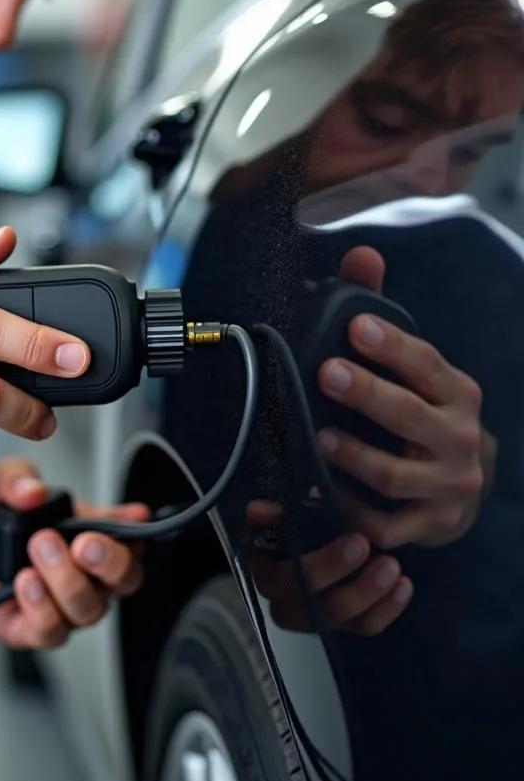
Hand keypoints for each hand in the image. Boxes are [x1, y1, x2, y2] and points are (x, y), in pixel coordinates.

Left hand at [0, 458, 148, 648]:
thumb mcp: (2, 482)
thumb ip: (18, 478)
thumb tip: (33, 491)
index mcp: (92, 535)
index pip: (133, 540)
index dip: (138, 532)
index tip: (133, 518)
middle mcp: (87, 575)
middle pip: (125, 580)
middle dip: (110, 561)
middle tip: (83, 542)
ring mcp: (64, 605)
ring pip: (89, 608)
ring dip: (67, 579)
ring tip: (39, 549)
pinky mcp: (34, 629)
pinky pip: (51, 630)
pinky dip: (41, 606)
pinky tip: (25, 582)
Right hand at [244, 500, 412, 634]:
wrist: (338, 537)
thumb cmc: (307, 522)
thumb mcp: (293, 513)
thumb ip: (276, 515)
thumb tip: (256, 511)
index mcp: (263, 570)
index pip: (279, 577)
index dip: (315, 564)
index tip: (354, 539)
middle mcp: (282, 599)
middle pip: (307, 600)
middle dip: (339, 575)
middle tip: (371, 549)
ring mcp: (314, 616)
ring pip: (337, 615)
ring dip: (367, 592)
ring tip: (394, 567)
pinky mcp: (343, 625)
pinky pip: (364, 626)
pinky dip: (387, 609)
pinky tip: (405, 587)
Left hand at [316, 246, 493, 547]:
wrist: (463, 482)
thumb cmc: (425, 413)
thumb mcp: (415, 370)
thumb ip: (383, 312)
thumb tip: (361, 254)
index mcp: (457, 393)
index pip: (426, 364)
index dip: (392, 345)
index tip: (354, 325)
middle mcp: (460, 438)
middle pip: (411, 418)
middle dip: (368, 395)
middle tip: (325, 372)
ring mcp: (449, 487)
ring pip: (397, 476)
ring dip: (355, 457)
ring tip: (317, 436)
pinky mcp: (431, 526)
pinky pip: (386, 524)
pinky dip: (352, 510)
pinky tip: (321, 491)